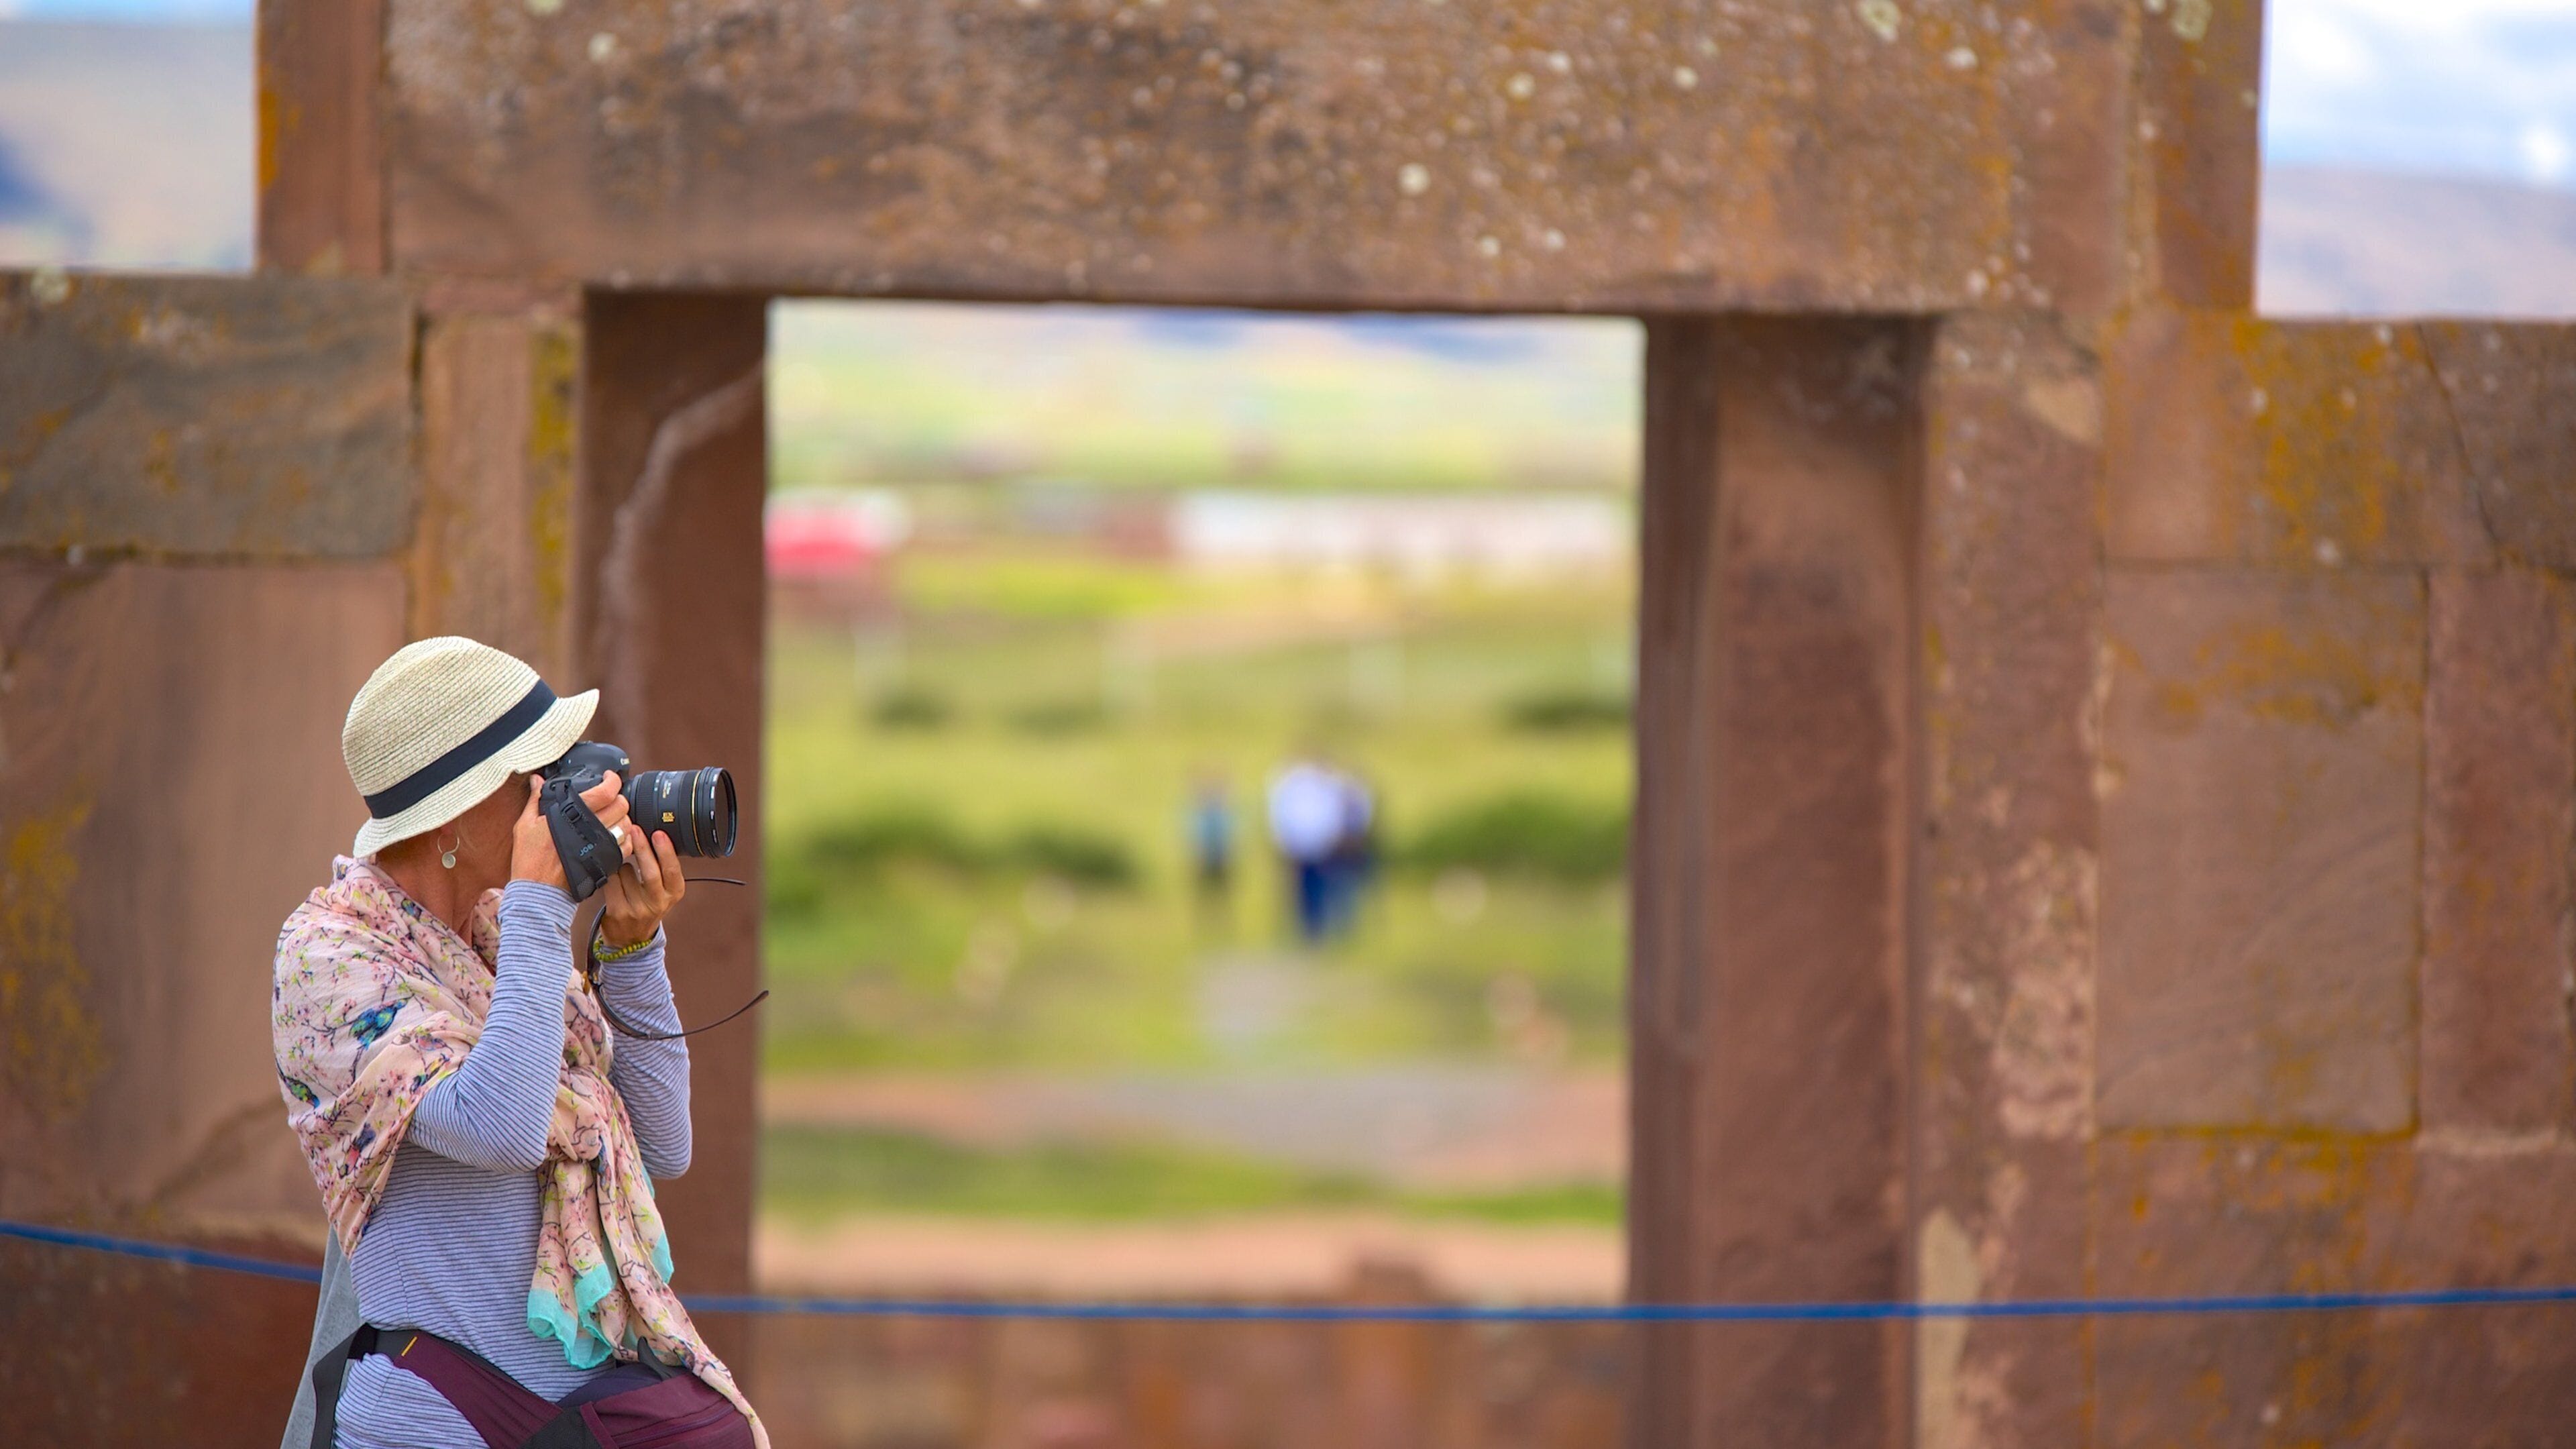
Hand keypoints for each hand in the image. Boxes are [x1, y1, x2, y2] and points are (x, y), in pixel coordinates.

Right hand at [510, 771, 631, 889]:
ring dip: (623, 819)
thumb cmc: (530, 858)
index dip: (612, 780)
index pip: (605, 791)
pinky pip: (627, 846)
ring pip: (627, 824)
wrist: (537, 890)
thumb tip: (537, 780)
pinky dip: (624, 839)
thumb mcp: (526, 825)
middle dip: (618, 799)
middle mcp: (590, 828)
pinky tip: (613, 837)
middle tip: (609, 800)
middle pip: (621, 805)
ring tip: (611, 818)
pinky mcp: (606, 861)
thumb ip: (535, 799)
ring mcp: (601, 845)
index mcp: (572, 814)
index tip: (609, 778)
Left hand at [600, 827, 684, 948]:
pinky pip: (611, 881)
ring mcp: (637, 909)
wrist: (631, 939)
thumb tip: (655, 836)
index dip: (665, 851)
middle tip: (635, 829)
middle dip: (642, 847)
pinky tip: (614, 879)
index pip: (672, 870)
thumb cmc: (647, 906)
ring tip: (625, 871)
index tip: (658, 833)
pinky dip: (611, 874)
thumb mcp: (664, 891)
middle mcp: (658, 902)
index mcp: (674, 893)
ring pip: (626, 872)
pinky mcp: (618, 911)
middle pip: (650, 871)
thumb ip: (663, 868)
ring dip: (622, 865)